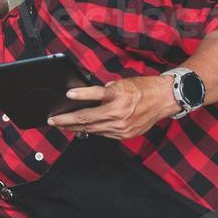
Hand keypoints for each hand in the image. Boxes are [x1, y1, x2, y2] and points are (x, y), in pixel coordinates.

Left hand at [48, 76, 177, 138]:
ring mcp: (121, 127)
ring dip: (75, 128)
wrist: (164, 100)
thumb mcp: (121, 83)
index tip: (67, 95)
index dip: (79, 96)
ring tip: (62, 126)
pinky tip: (80, 129)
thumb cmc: (143, 88)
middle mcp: (119, 114)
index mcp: (118, 98)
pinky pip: (102, 134)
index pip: (94, 96)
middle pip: (87, 118)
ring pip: (92, 129)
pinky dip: (90, 130)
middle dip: (67, 120)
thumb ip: (104, 91)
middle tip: (53, 120)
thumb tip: (86, 96)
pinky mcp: (124, 134)